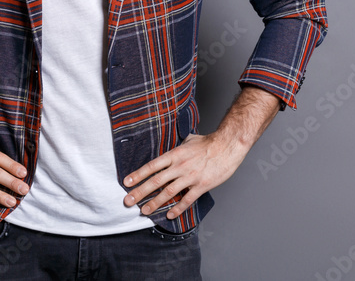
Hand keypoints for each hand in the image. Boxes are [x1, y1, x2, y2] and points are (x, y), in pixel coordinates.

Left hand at [122, 85, 281, 219]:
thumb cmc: (209, 142)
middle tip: (128, 201)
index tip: (126, 183)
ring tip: (144, 211)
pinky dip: (178, 208)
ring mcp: (190, 177)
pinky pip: (187, 200)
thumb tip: (172, 149)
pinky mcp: (201, 185)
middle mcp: (180, 166)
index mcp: (175, 155)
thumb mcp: (189, 140)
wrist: (228, 145)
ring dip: (155, 203)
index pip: (152, 166)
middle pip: (156, 181)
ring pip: (169, 193)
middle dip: (140, 192)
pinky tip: (170, 215)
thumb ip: (178, 147)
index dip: (138, 175)